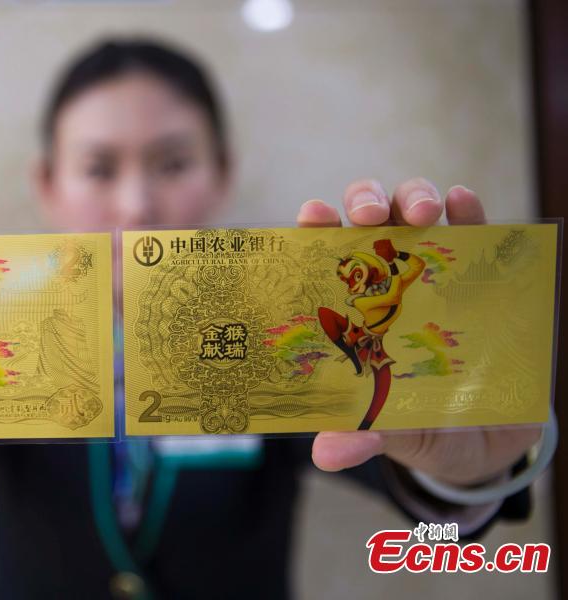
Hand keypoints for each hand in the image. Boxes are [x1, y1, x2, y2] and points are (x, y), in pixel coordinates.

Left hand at [297, 178, 541, 485]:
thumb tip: (327, 453)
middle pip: (366, 219)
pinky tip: (462, 202)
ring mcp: (431, 269)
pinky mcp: (479, 271)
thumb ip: (361, 435)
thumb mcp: (392, 433)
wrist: (489, 438)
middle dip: (365, 202)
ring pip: (413, 210)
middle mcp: (385, 279)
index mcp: (351, 308)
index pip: (322, 257)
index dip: (312, 228)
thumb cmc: (421, 425)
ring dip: (413, 198)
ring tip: (422, 215)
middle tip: (370, 218)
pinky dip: (467, 208)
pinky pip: (473, 226)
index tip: (313, 215)